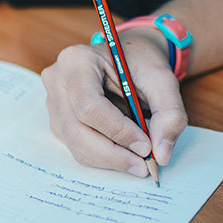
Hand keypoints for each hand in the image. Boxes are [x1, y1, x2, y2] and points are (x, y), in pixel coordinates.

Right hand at [41, 29, 187, 176]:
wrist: (129, 57)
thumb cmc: (141, 63)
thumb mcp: (164, 80)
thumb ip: (169, 113)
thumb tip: (161, 154)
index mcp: (76, 61)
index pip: (89, 105)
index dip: (118, 131)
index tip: (146, 145)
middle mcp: (57, 81)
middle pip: (77, 130)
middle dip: (113, 154)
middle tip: (144, 164)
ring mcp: (53, 103)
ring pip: (76, 145)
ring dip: (110, 159)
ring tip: (138, 159)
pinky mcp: (58, 122)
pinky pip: (77, 149)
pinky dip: (104, 157)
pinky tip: (124, 150)